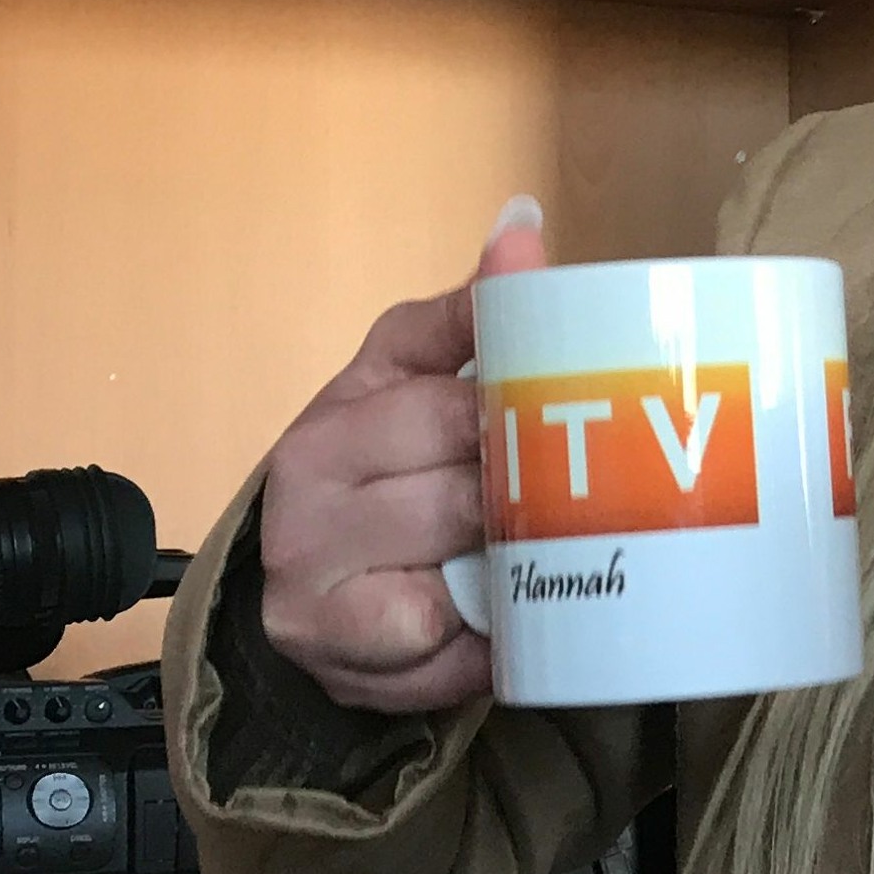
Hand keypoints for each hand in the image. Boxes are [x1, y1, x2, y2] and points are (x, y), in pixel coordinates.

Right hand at [254, 197, 547, 712]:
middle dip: (528, 502)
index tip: (577, 426)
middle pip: (466, 486)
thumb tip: (523, 223)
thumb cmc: (376, 475)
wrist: (296, 593)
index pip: (454, 400)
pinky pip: (443, 641)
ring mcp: (309, 571)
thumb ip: (468, 316)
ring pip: (458, 563)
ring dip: (514, 567)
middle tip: (572, 507)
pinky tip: (496, 626)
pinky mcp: (331, 650)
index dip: (526, 421)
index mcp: (341, 406)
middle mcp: (307, 480)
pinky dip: (483, 641)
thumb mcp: (408, 382)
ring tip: (540, 561)